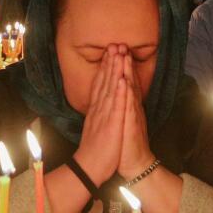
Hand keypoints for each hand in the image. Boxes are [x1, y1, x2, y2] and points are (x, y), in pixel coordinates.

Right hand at [72, 46, 125, 184]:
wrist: (90, 168)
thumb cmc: (96, 150)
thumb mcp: (96, 127)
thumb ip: (97, 114)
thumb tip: (99, 105)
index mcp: (97, 110)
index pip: (101, 85)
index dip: (105, 68)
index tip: (109, 53)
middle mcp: (99, 109)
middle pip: (105, 82)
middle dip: (110, 62)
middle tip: (115, 44)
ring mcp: (105, 116)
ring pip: (111, 89)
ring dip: (115, 70)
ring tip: (119, 53)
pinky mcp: (111, 125)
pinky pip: (116, 106)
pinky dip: (119, 92)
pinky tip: (122, 79)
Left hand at [118, 48, 154, 179]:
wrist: (135, 164)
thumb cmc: (125, 144)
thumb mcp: (120, 122)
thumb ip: (119, 107)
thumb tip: (115, 95)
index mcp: (126, 107)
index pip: (122, 82)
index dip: (119, 66)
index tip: (114, 50)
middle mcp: (130, 108)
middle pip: (127, 81)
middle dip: (123, 62)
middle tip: (120, 43)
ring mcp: (132, 115)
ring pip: (129, 90)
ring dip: (127, 71)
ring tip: (124, 55)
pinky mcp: (131, 125)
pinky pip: (129, 107)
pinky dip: (127, 92)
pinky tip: (125, 81)